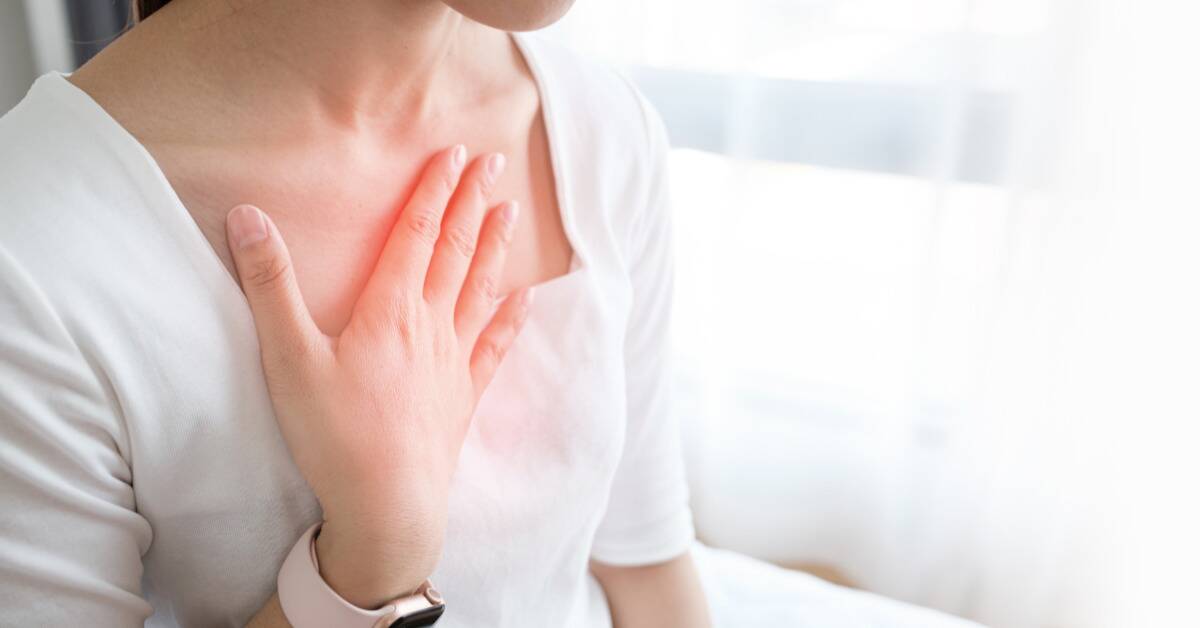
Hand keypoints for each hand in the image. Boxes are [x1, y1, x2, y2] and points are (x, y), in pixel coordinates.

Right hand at [224, 146, 529, 607]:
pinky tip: (525, 299)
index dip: (434, 189)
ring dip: (496, 246)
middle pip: (456, 250)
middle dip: (472, 202)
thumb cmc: (335, 434)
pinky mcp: (464, 396)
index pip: (417, 233)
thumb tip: (247, 216)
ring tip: (511, 210)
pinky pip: (495, 347)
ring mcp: (454, 361)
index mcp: (390, 309)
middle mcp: (431, 326)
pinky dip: (511, 319)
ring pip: (481, 289)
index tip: (454, 152)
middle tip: (494, 162)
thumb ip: (271, 285)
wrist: (389, 506)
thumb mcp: (289, 358)